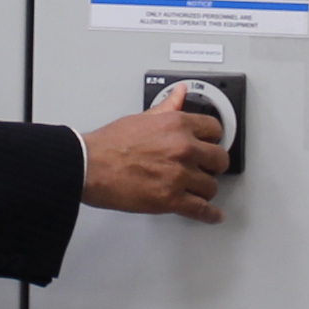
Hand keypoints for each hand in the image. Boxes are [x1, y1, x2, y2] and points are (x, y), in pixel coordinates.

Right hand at [79, 102, 228, 222]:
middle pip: (219, 160)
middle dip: (212, 165)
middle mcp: (183, 148)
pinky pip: (201, 209)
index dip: (212, 139)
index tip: (211, 144)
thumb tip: (180, 93)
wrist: (89, 166)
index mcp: (177, 124)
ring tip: (197, 189)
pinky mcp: (171, 199)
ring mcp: (179, 175)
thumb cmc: (109, 144)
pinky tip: (213, 215)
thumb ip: (167, 107)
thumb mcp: (142, 117)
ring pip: (211, 186)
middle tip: (206, 168)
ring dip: (205, 189)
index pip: (215, 129)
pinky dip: (209, 215)